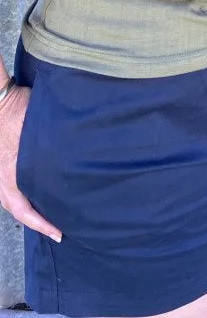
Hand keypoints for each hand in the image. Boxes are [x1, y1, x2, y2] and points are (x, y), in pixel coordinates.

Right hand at [0, 85, 61, 240]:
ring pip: (10, 198)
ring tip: (46, 214)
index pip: (23, 209)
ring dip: (27, 208)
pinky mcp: (2, 161)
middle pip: (15, 208)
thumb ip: (49, 146)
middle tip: (54, 229)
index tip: (57, 234)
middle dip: (34, 221)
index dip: (40, 223)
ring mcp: (0, 169)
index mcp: (9, 173)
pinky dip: (21, 194)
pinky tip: (34, 192)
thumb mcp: (37, 129)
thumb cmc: (17, 110)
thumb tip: (73, 157)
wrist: (0, 98)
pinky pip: (9, 186)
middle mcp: (2, 176)